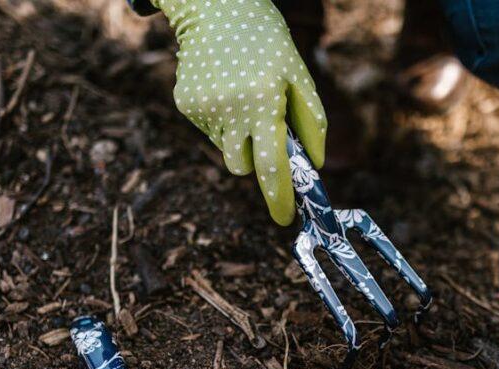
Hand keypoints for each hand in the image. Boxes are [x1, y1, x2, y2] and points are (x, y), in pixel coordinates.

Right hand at [156, 0, 326, 224]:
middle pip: (244, 166)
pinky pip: (211, 131)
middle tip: (265, 129)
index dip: (278, 197)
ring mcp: (203, 108)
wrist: (217, 9)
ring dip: (240, 136)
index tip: (285, 219)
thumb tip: (313, 165)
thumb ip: (311, 121)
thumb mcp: (298, 74)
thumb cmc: (267, 43)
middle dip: (257, 160)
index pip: (271, 166)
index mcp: (263, 101)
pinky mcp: (185, 104)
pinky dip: (223, 119)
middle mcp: (230, 108)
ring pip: (227, 149)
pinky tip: (224, 88)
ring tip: (245, 96)